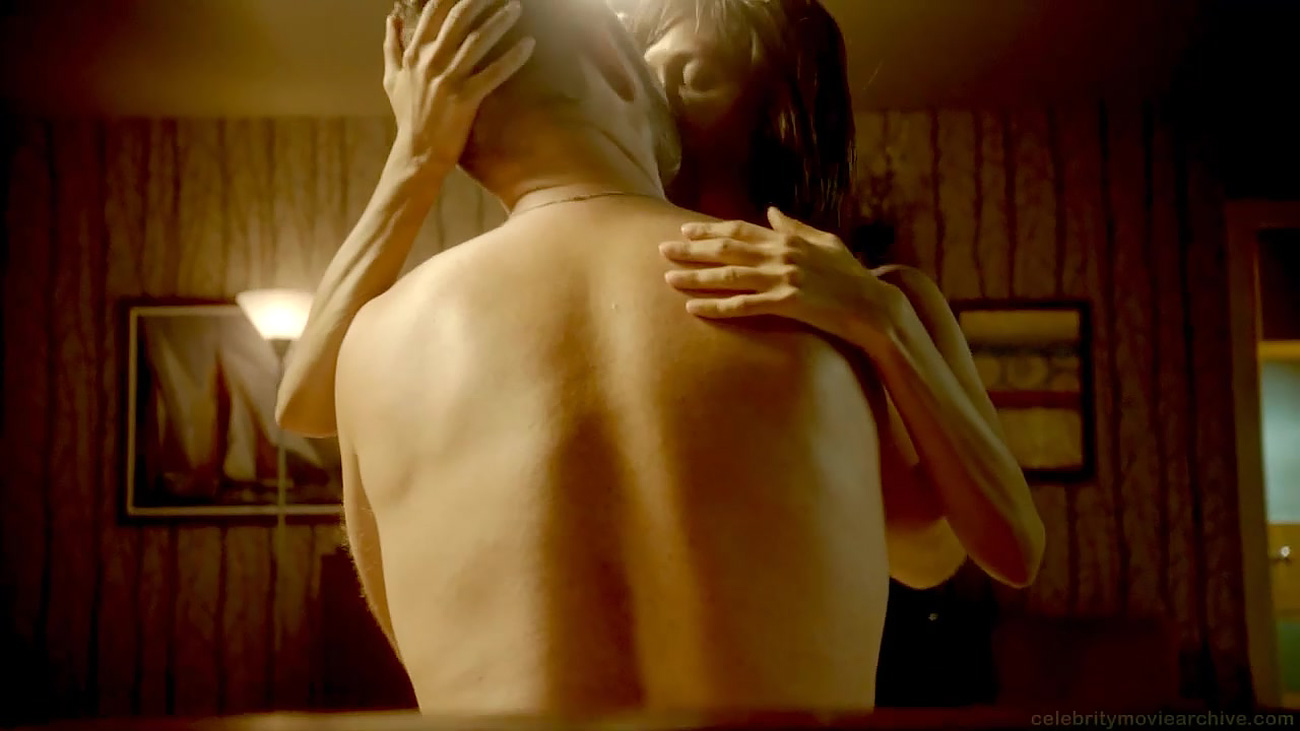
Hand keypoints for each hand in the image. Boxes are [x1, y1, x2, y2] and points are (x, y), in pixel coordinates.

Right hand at [384, 0, 533, 176]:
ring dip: (499, 21)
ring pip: (477, 41)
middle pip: (457, 20)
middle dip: (478, 1)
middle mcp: (429, 62)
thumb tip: (391, 18)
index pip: (433, 13)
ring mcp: (447, 80)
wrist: (417, 152)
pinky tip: (529, 44)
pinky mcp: (465, 98)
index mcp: (414, 54)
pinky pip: (494, 73)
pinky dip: (513, 57)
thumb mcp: (392, 78)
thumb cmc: (407, 116)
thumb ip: (392, 46)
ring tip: (516, 7)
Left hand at [660, 207, 903, 349]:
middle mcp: (781, 255)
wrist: (873, 306)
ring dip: (696, 277)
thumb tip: (772, 211)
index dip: (709, 230)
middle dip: (691, 249)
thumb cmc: (851, 275)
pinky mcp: (788, 304)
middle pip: (726, 250)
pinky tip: (694, 309)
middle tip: (662, 249)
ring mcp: (783, 279)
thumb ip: (795, 227)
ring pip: (729, 276)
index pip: (739, 231)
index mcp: (787, 240)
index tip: (685, 229)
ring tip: (668, 278)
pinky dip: (716, 307)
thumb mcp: (825, 242)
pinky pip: (744, 306)